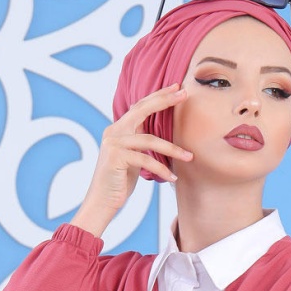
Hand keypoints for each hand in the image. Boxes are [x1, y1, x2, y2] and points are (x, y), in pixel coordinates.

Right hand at [71, 83, 194, 234]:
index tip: (177, 87)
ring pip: (149, 140)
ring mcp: (113, 143)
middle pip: (142, 110)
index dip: (158, 96)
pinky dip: (161, 169)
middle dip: (164, 100)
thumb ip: (141, 144)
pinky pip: (146, 159)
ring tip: (189, 157)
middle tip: (185, 93)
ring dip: (172, 149)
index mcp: (118, 129)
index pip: (140, 107)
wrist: (101, 203)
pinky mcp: (116, 157)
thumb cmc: (119, 183)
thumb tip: (159, 136)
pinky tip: (172, 178)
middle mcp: (114, 132)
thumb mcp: (133, 159)